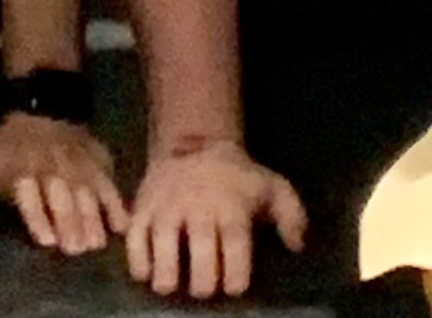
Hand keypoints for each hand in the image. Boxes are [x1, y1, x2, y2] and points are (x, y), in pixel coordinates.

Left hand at [0, 108, 126, 256]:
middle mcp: (51, 169)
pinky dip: (116, 205)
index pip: (29, 193)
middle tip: (75, 248)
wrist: (42, 103)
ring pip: (87, 194)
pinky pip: (109, 185)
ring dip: (92, 219)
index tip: (46, 239)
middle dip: (69, 221)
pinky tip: (122, 226)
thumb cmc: (6, 140)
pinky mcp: (97, 164)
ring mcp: (77, 167)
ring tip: (96, 243)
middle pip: (62, 197)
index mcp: (21, 169)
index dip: (38, 214)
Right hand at [124, 141, 306, 298]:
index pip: (236, 245)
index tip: (235, 287)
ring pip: (163, 245)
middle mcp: (199, 205)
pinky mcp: (143, 207)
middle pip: (200, 252)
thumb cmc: (237, 179)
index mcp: (232, 204)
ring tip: (173, 285)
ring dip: (168, 275)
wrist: (195, 143)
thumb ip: (292, 216)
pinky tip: (147, 274)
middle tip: (205, 289)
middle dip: (204, 281)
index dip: (236, 273)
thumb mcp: (271, 188)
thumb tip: (297, 246)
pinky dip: (137, 261)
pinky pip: (134, 237)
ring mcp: (167, 206)